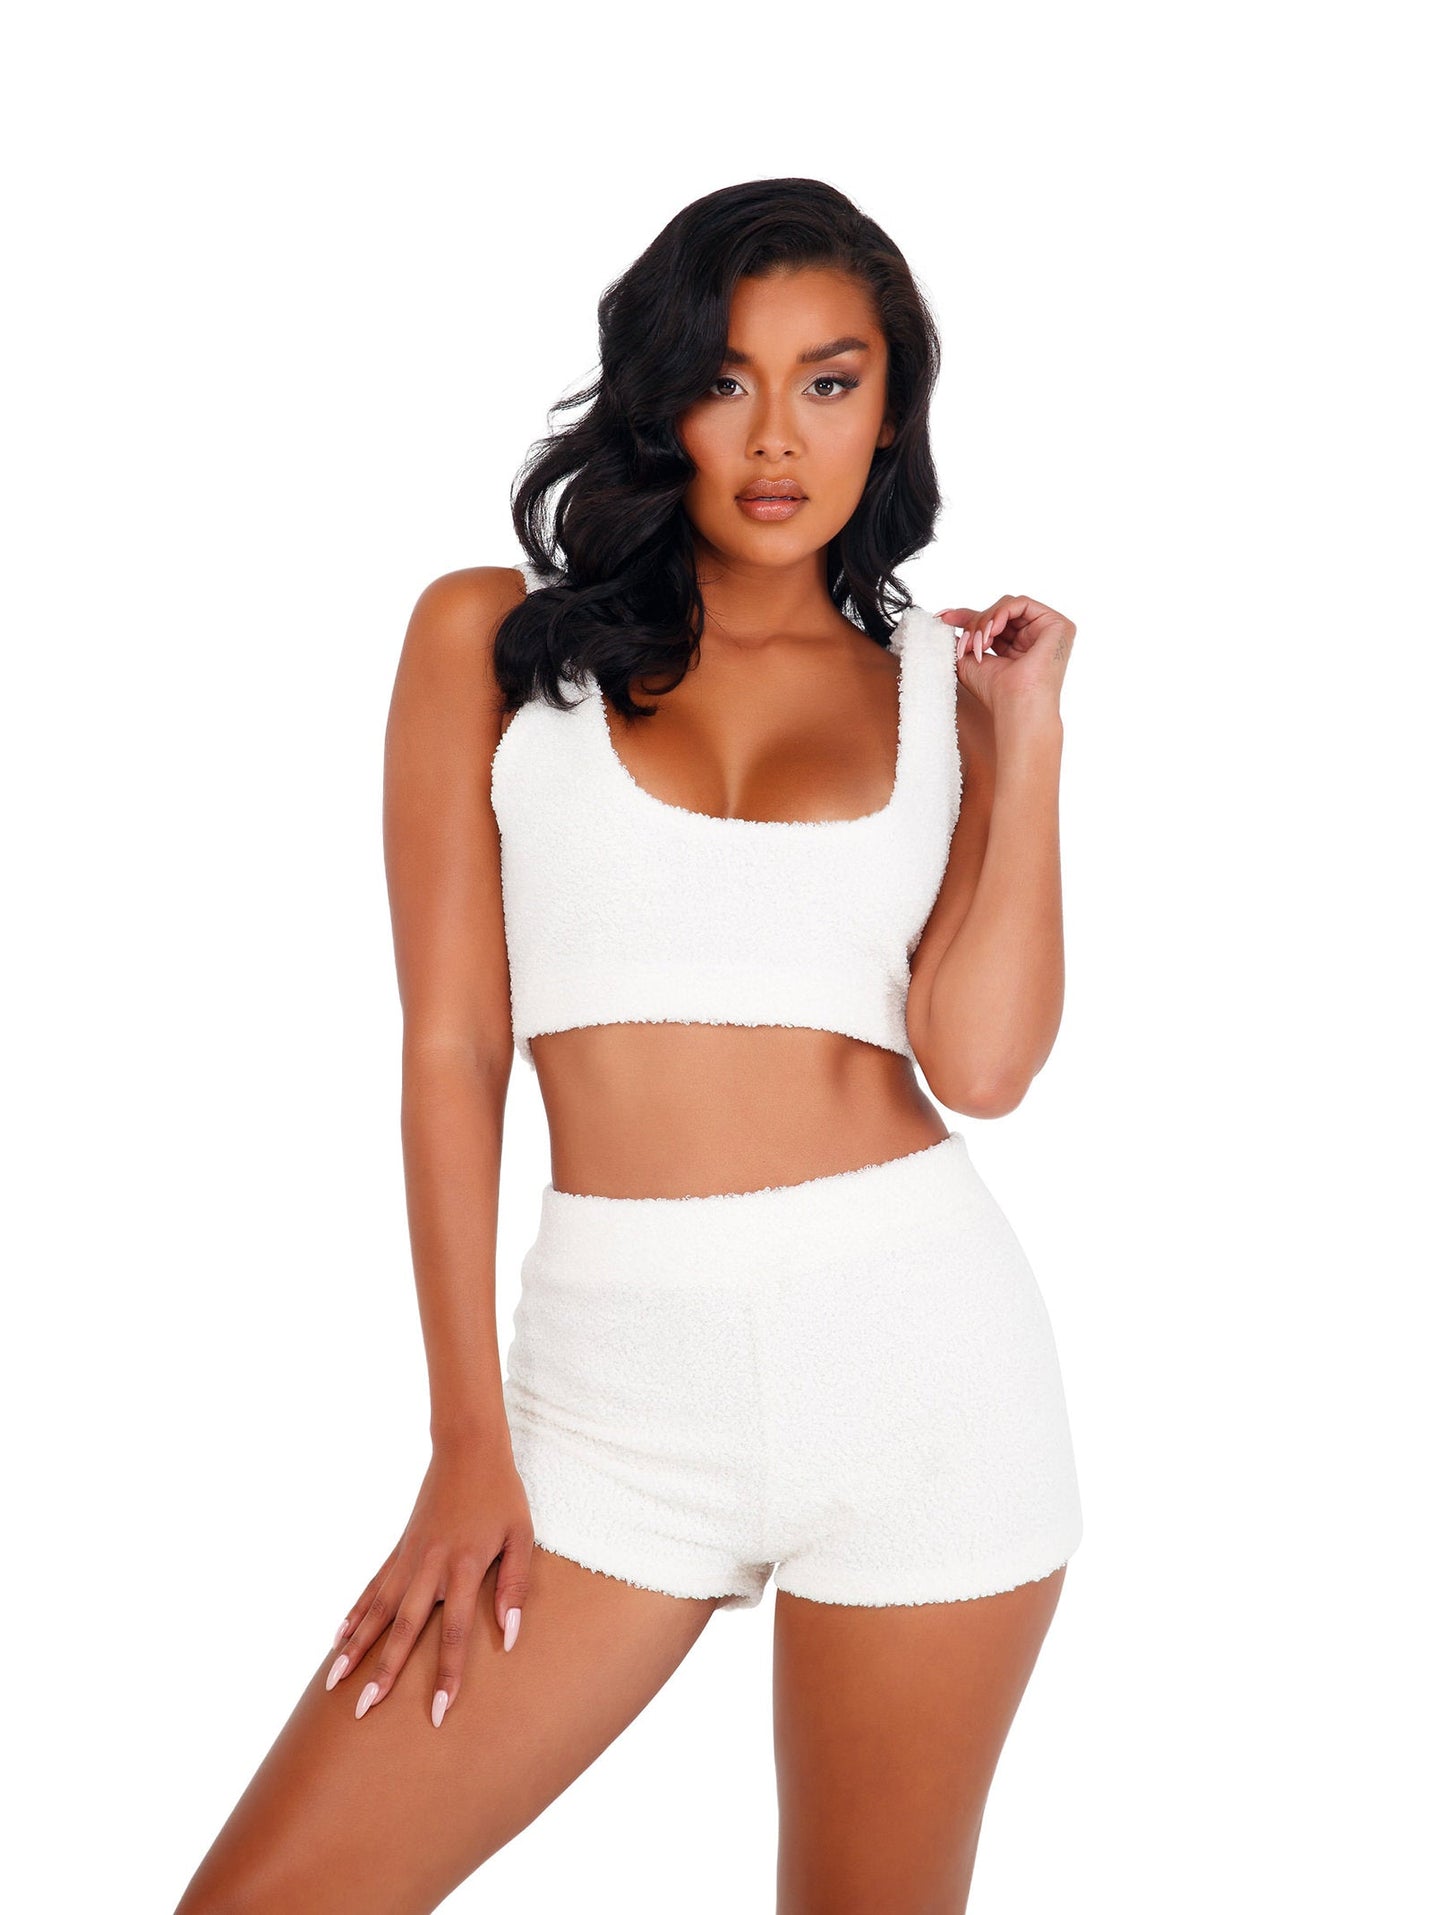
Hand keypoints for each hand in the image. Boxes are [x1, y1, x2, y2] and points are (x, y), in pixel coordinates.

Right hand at [322, 1437, 532, 1727]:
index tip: (437, 1712)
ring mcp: (409, 1557)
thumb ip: (513, 1586)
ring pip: (377, 1610)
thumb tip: (510, 1636)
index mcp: (463, 1566)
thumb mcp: (520, 1536)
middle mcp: (429, 1566)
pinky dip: (355, 1613)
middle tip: (363, 1711)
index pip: (453, 1631)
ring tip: (332, 1684)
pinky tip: (338, 1638)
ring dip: (356, 1648)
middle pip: (403, 1628)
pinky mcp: (400, 1548)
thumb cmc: (502, 1494)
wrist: (468, 1448)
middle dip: (384, 1672)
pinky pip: (373, 1587)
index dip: (446, 1673)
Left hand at [936, 595, 1075, 721]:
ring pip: (1008, 606)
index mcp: (1018, 646)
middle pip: (999, 612)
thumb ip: (962, 639)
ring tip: (979, 644)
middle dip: (975, 622)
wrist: (1015, 706)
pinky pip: (1022, 603)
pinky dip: (1001, 614)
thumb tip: (947, 620)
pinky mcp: (1058, 625)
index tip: (942, 617)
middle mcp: (1035, 637)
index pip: (991, 622)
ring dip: (986, 621)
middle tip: (966, 644)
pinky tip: (991, 632)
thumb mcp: (969, 660)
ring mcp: (1047, 630)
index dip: (966, 617)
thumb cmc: (996, 692)